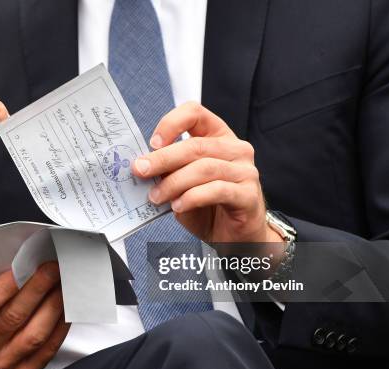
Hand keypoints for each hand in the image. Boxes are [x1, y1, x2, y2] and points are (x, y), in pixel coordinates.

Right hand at [0, 262, 68, 368]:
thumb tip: (26, 262)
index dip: (6, 285)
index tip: (27, 264)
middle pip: (14, 317)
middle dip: (38, 289)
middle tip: (54, 269)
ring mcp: (3, 362)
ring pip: (35, 334)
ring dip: (53, 306)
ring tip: (63, 285)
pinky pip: (47, 349)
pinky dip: (60, 326)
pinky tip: (66, 307)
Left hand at [132, 102, 281, 243]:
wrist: (233, 235)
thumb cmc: (207, 205)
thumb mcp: (182, 182)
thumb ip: (169, 170)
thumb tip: (143, 165)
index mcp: (218, 136)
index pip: (195, 114)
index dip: (171, 124)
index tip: (152, 143)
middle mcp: (236, 149)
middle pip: (196, 145)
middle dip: (163, 158)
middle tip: (140, 170)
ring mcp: (245, 171)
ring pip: (204, 168)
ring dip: (174, 183)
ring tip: (156, 196)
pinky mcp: (249, 195)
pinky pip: (217, 190)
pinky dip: (192, 197)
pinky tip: (178, 206)